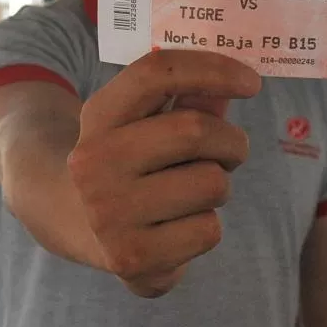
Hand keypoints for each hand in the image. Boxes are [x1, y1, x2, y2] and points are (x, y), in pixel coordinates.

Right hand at [67, 49, 261, 297]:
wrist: (74, 222)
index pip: (156, 74)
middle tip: (231, 151)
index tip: (251, 82)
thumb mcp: (146, 121)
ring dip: (220, 186)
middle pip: (195, 130)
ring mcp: (109, 213)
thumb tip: (236, 80)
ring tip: (194, 192)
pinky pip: (209, 230)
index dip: (212, 69)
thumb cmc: (132, 159)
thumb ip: (189, 100)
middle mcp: (94, 162)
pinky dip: (207, 227)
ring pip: (212, 183)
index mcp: (99, 115)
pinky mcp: (131, 257)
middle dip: (231, 141)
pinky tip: (179, 227)